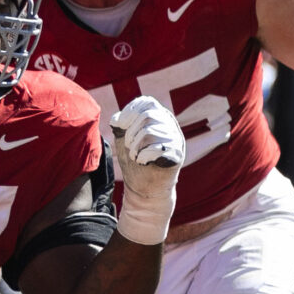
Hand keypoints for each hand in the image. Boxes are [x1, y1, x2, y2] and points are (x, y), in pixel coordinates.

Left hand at [110, 95, 186, 244]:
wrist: (144, 191)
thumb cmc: (135, 164)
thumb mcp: (124, 140)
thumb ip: (122, 125)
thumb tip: (117, 118)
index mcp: (159, 119)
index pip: (147, 102)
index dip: (131, 109)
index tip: (120, 124)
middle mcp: (171, 127)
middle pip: (149, 114)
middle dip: (131, 130)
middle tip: (128, 146)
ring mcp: (177, 141)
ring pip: (151, 130)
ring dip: (135, 144)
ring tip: (134, 156)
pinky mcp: (177, 157)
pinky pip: (157, 147)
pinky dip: (143, 154)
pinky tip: (142, 161)